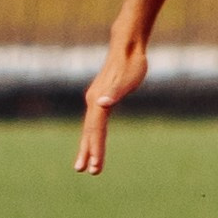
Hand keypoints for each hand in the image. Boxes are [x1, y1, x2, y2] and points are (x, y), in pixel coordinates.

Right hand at [74, 35, 148, 174]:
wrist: (127, 46)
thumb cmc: (131, 63)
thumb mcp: (128, 79)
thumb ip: (115, 92)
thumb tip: (102, 104)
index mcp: (98, 101)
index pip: (96, 131)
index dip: (96, 149)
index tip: (96, 166)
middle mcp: (93, 101)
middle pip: (89, 132)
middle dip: (89, 152)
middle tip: (87, 171)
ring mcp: (95, 99)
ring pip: (89, 128)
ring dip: (88, 146)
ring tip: (85, 164)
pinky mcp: (100, 97)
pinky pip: (94, 121)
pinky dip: (93, 134)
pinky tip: (93, 141)